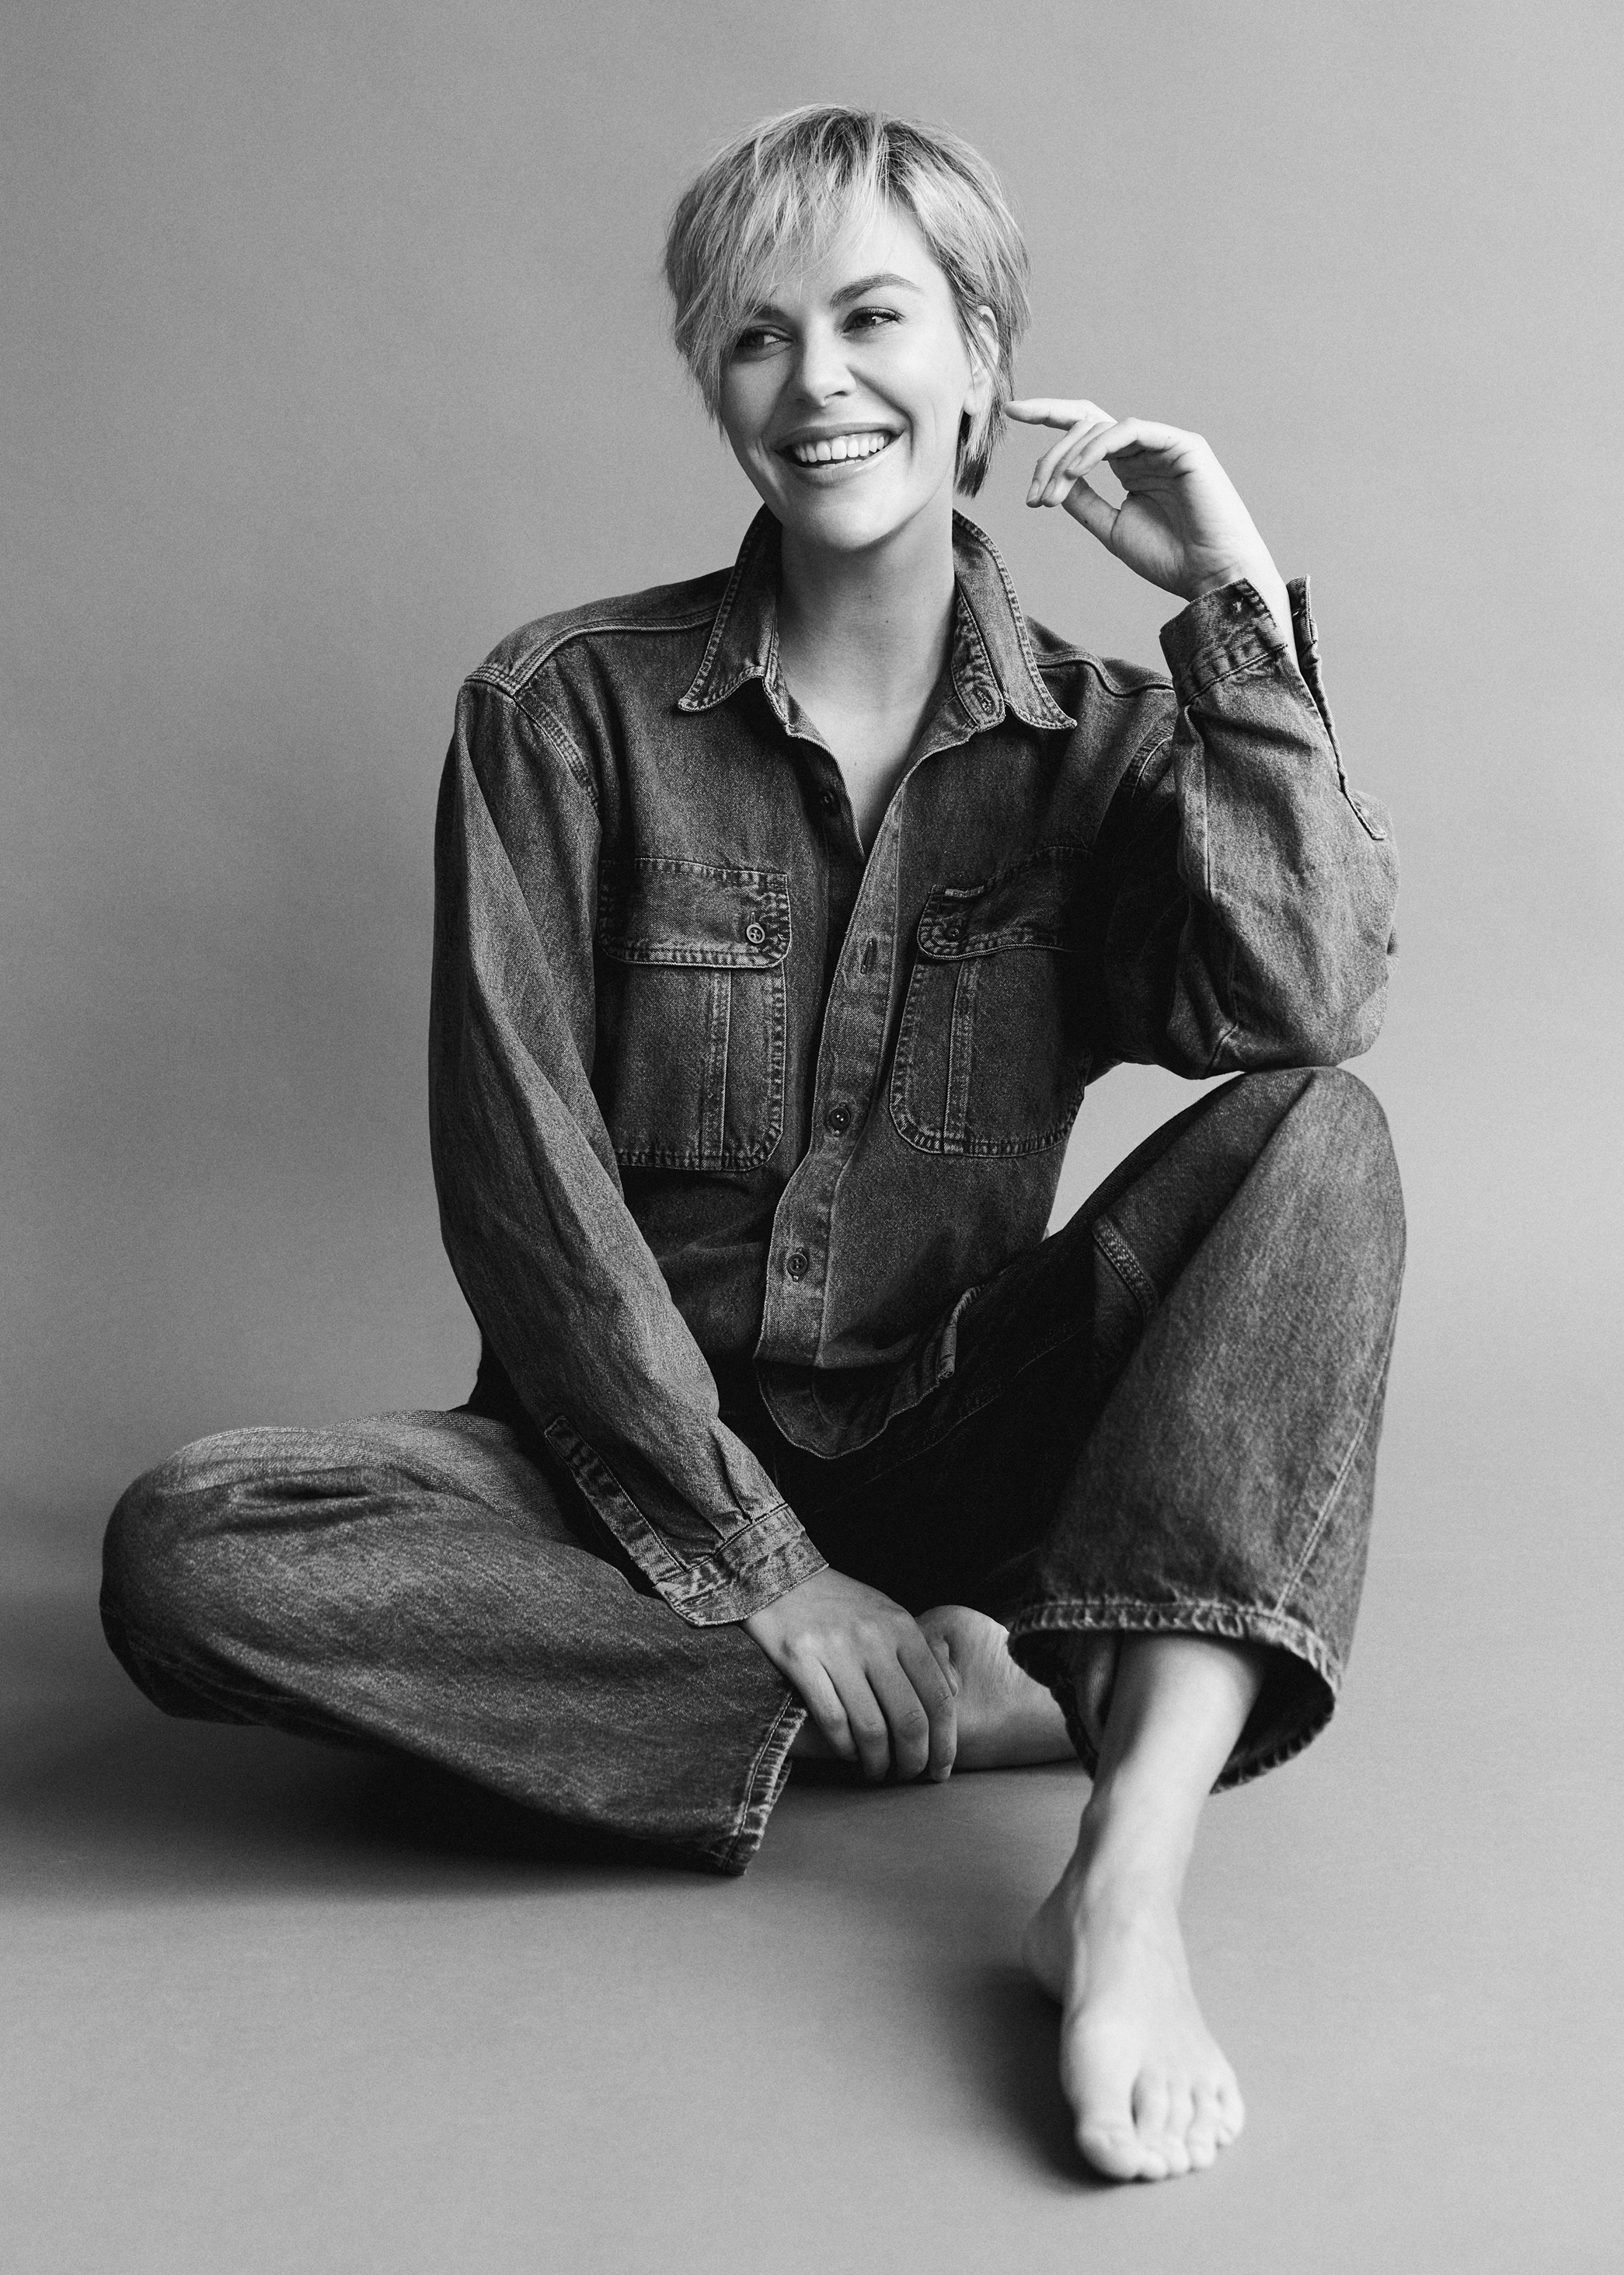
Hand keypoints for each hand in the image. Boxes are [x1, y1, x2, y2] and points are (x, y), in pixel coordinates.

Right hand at [742, 1566, 958, 1781]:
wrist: (777, 1572)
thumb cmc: (838, 1602)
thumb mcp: (887, 1613)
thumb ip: (919, 1651)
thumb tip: (950, 1693)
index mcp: (901, 1627)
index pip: (938, 1697)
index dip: (945, 1743)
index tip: (940, 1768)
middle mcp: (874, 1638)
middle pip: (909, 1719)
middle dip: (913, 1760)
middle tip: (908, 1775)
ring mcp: (836, 1648)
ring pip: (871, 1728)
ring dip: (877, 1762)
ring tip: (875, 1771)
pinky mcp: (800, 1659)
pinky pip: (831, 1720)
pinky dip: (844, 1747)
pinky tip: (847, 1753)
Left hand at [1006, 399, 1291, 642]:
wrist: (1212, 576)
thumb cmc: (1170, 559)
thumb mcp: (1111, 529)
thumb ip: (1083, 500)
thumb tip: (1052, 479)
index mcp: (1129, 466)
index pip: (1084, 430)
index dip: (1048, 416)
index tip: (1012, 412)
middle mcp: (1144, 449)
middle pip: (1084, 425)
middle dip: (1049, 448)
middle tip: (1033, 491)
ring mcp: (1163, 443)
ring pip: (1100, 428)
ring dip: (1066, 460)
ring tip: (1051, 496)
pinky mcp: (1182, 444)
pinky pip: (1129, 430)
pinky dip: (1096, 447)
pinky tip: (1075, 472)